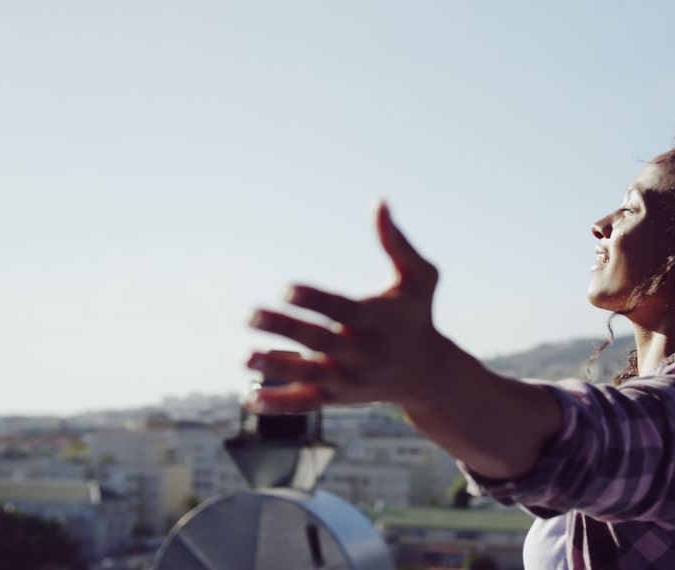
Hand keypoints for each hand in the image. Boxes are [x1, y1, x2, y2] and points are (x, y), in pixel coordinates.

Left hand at [245, 201, 447, 410]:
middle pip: (320, 342)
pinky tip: (249, 398)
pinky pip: (306, 402)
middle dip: (285, 329)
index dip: (314, 300)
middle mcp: (364, 351)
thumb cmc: (417, 314)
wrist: (428, 373)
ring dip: (275, 367)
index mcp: (379, 320)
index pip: (343, 310)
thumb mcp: (420, 277)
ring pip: (309, 375)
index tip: (285, 288)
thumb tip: (379, 202)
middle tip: (250, 315)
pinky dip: (278, 403)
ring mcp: (350, 378)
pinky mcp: (339, 396)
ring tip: (245, 356)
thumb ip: (398, 243)